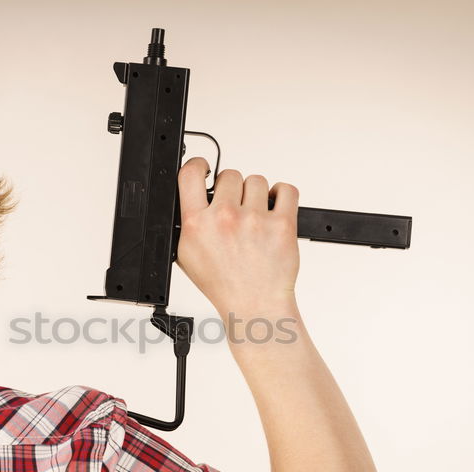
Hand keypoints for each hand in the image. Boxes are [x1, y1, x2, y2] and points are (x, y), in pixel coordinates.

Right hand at [176, 157, 300, 319]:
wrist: (255, 304)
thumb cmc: (224, 284)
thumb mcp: (187, 256)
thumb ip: (188, 223)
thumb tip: (190, 195)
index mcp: (197, 225)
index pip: (189, 174)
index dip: (197, 165)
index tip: (204, 168)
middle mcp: (224, 219)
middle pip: (230, 174)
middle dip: (233, 189)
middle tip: (236, 208)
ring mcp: (255, 220)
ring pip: (257, 181)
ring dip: (256, 194)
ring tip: (255, 216)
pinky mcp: (282, 224)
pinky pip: (285, 189)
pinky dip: (281, 195)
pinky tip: (274, 207)